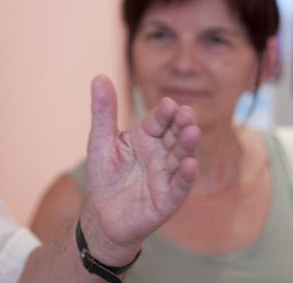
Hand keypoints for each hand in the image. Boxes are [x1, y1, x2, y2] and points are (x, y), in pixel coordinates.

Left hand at [81, 75, 198, 261]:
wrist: (102, 215)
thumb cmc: (104, 175)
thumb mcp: (100, 141)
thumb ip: (103, 112)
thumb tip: (99, 77)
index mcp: (144, 138)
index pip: (157, 121)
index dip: (164, 113)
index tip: (170, 104)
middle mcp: (160, 154)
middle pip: (174, 136)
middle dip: (181, 125)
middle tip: (187, 113)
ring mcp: (166, 176)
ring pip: (180, 158)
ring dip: (187, 146)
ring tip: (193, 132)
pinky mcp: (167, 199)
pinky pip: (178, 187)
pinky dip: (185, 177)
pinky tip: (191, 165)